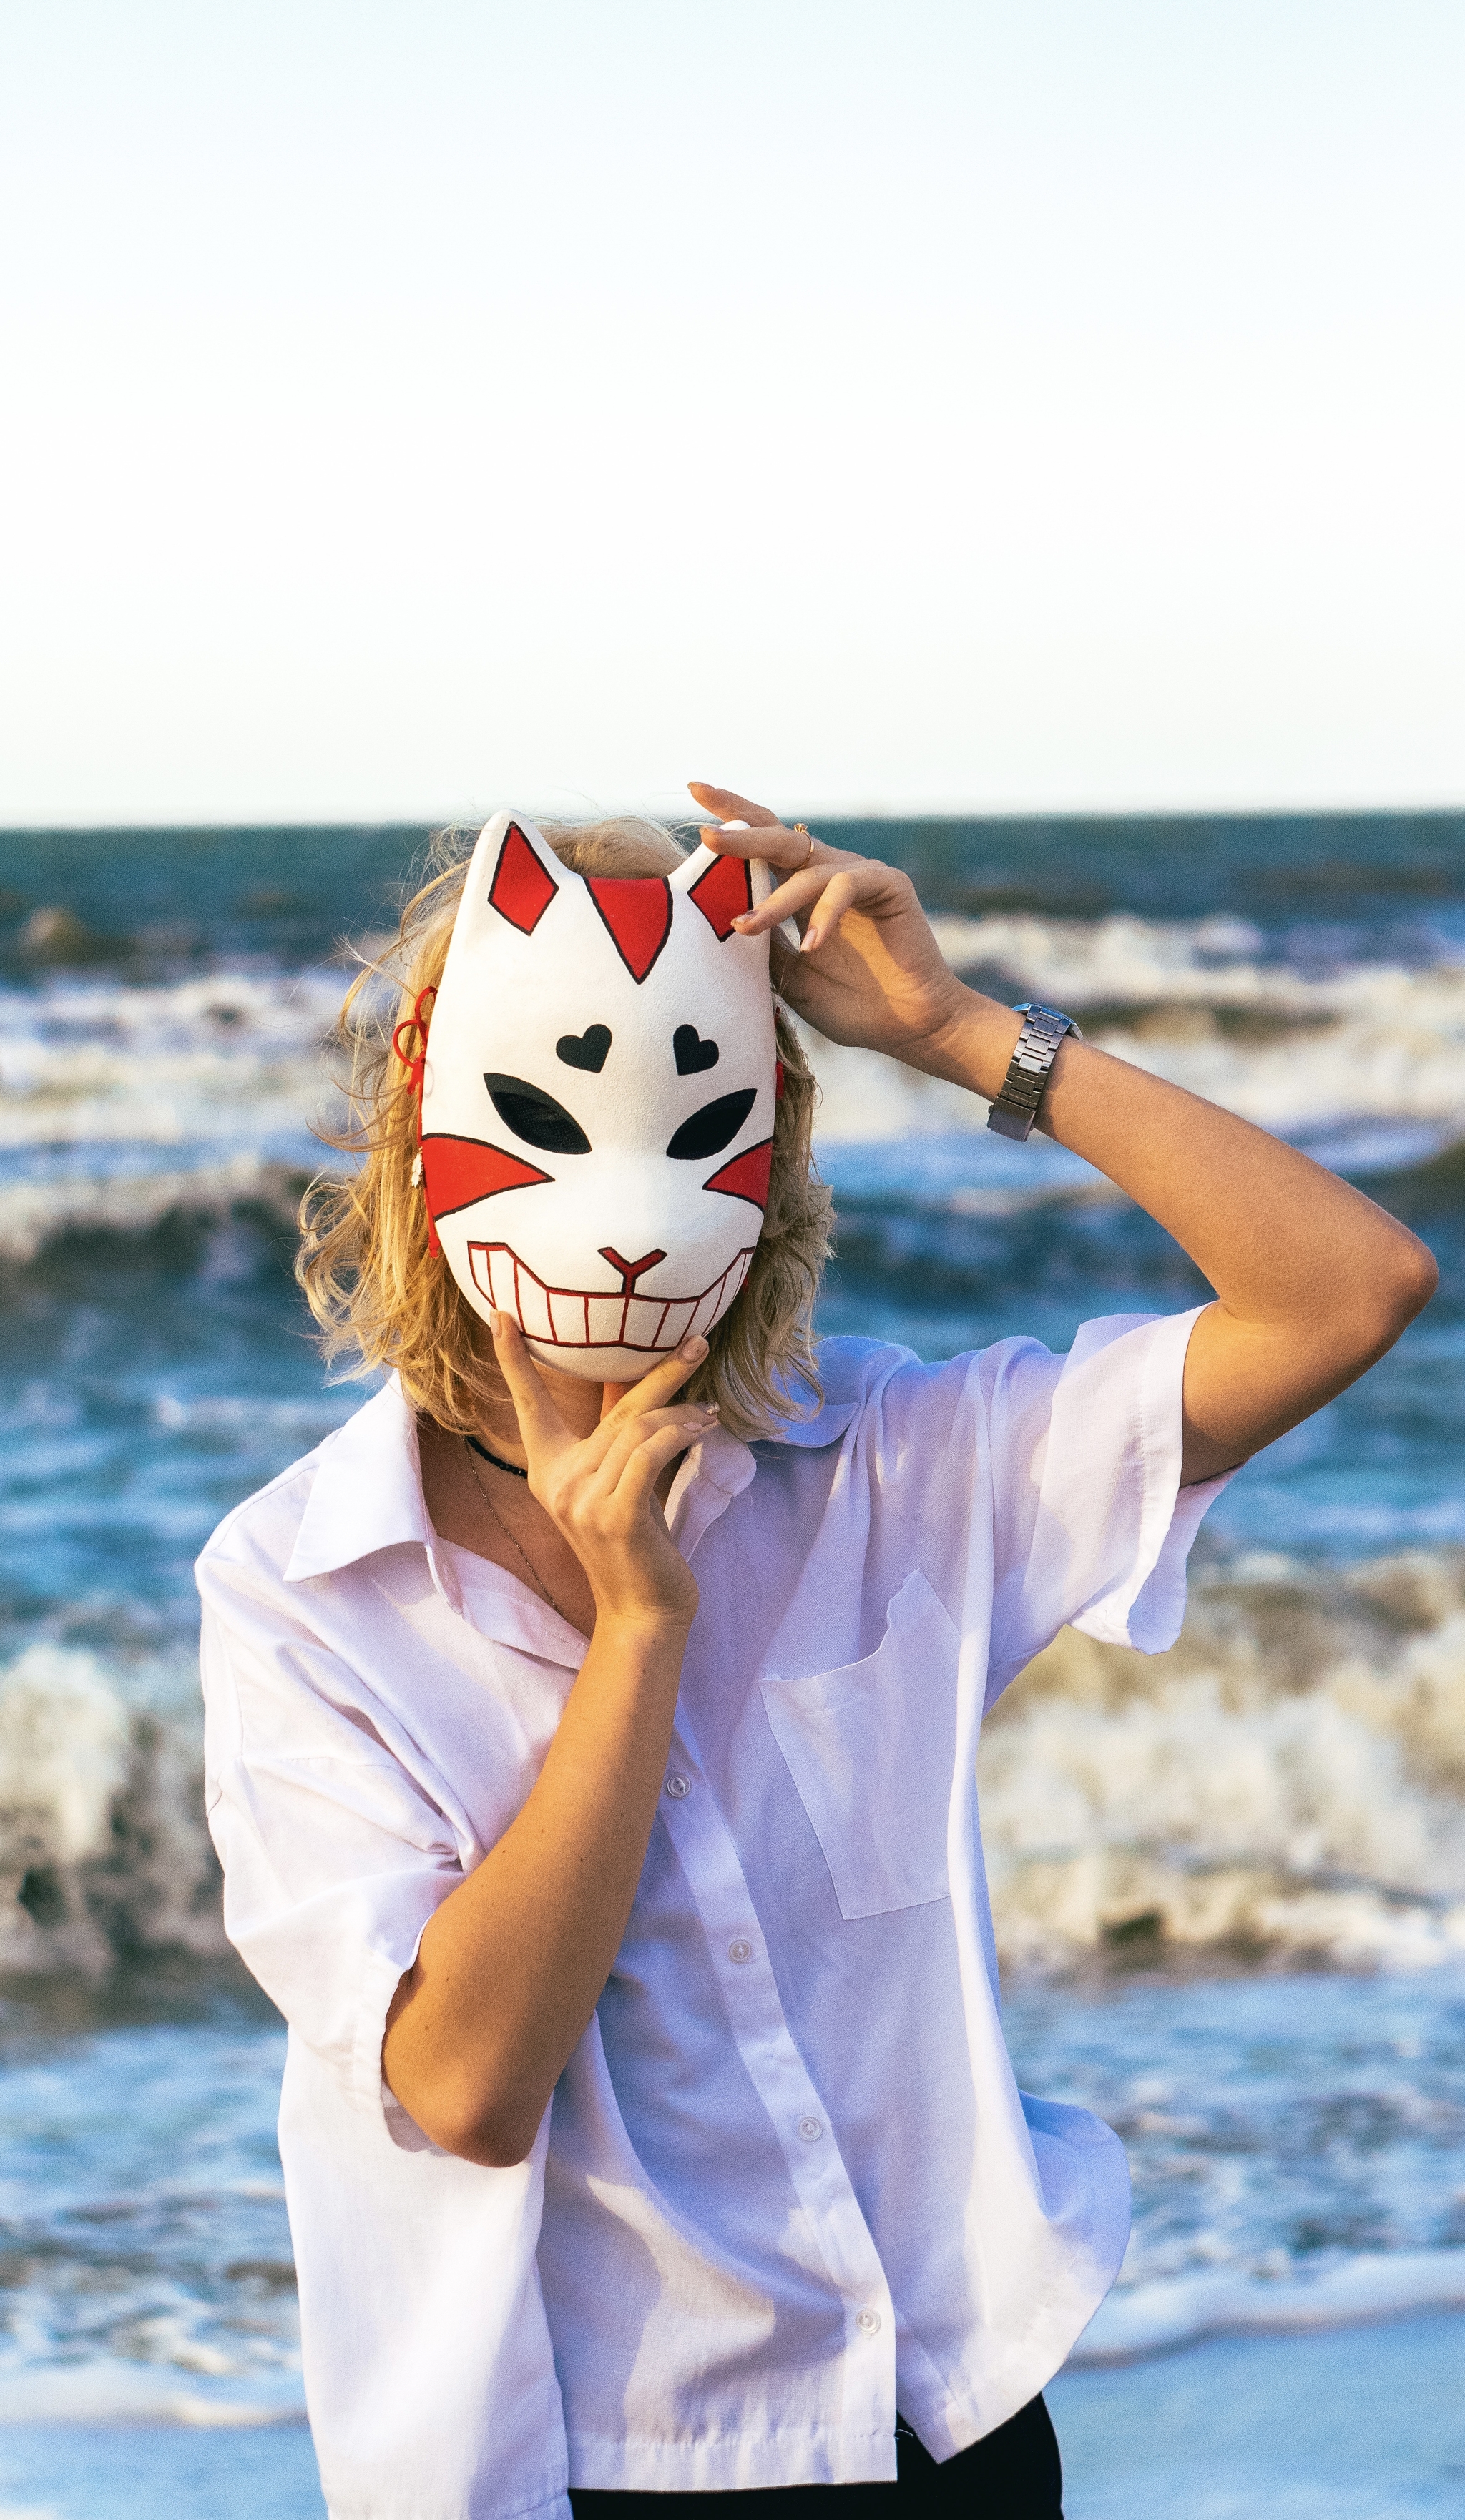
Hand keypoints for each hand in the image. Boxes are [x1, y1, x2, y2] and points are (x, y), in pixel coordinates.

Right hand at [490, 1315, 710, 1626]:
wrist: (645, 1609)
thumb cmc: (637, 1542)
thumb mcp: (618, 1482)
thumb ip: (617, 1437)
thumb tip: (637, 1381)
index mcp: (549, 1471)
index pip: (529, 1405)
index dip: (514, 1360)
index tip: (501, 1315)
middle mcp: (558, 1483)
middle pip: (615, 1407)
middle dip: (662, 1371)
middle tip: (698, 1342)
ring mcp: (583, 1500)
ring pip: (639, 1429)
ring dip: (685, 1415)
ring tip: (711, 1414)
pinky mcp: (616, 1516)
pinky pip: (650, 1453)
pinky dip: (681, 1435)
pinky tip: (705, 1429)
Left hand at [688, 780, 968, 1068]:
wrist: (908, 1028)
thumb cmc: (851, 1005)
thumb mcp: (788, 975)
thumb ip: (762, 942)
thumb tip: (715, 915)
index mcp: (802, 890)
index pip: (761, 844)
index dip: (731, 819)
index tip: (692, 792)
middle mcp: (828, 874)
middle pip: (778, 837)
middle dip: (739, 831)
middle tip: (704, 833)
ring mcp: (859, 876)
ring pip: (806, 866)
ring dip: (772, 900)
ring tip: (745, 928)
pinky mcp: (889, 885)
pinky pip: (846, 886)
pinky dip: (824, 913)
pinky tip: (812, 946)